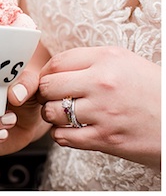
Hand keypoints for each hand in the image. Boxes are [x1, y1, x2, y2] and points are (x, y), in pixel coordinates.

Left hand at [37, 46, 160, 169]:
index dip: (45, 73)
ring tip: (64, 115)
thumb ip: (89, 62)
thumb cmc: (152, 91)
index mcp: (107, 59)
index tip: (47, 80)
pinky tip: (73, 130)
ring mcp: (103, 112)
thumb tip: (53, 69)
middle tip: (52, 98)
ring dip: (52, 115)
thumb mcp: (125, 63)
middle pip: (48, 86)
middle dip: (45, 94)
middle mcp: (103, 82)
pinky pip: (63, 136)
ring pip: (51, 112)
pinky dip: (62, 135)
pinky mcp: (106, 138)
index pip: (56, 62)